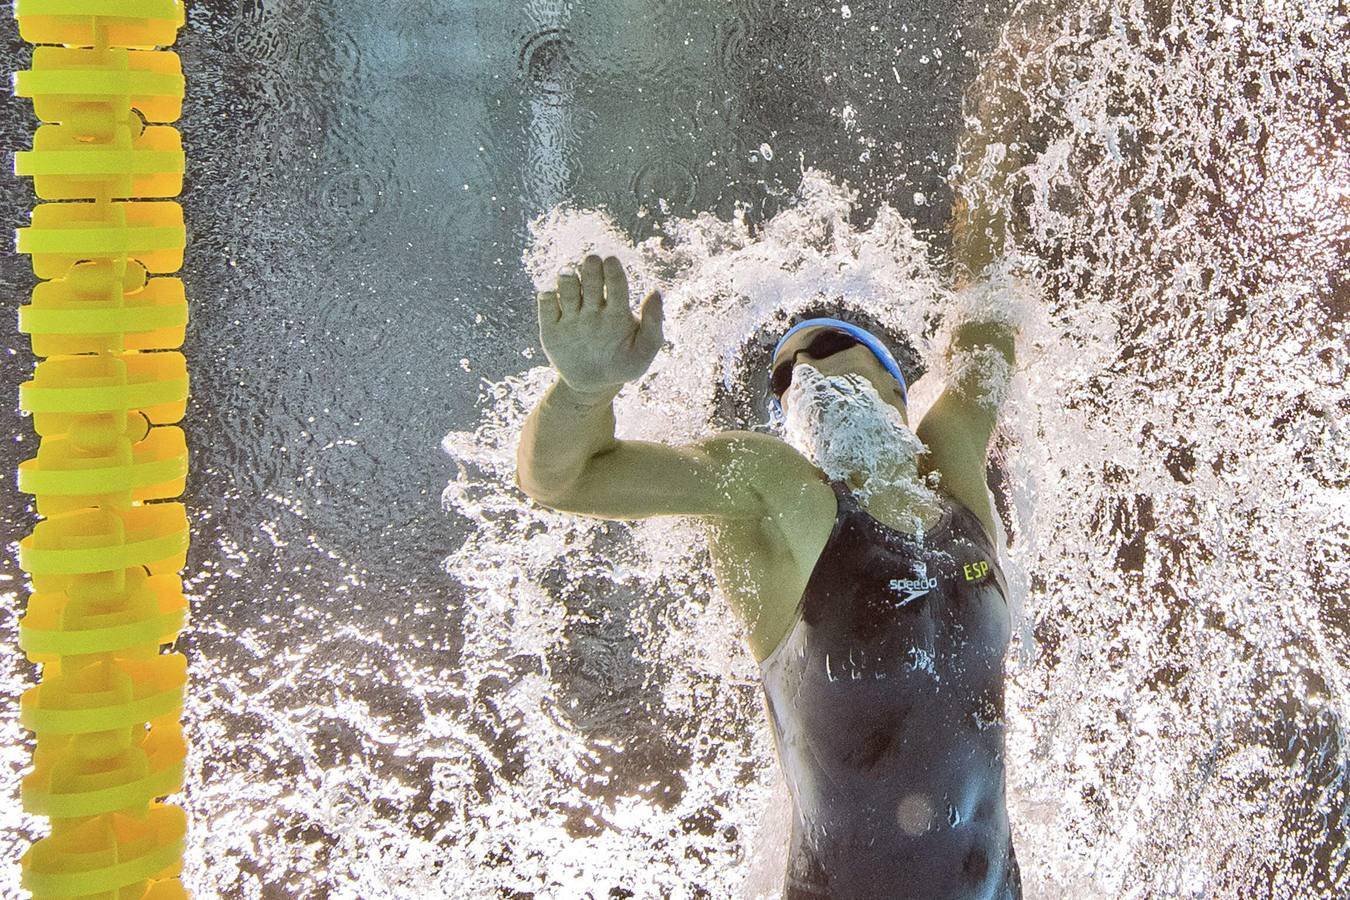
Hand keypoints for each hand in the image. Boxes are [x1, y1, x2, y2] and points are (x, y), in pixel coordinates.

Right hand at [537, 254, 663, 394]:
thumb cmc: (623, 365)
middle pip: (591, 281)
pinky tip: (550, 294)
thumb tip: (655, 291)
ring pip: (568, 289)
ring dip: (567, 280)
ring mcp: (572, 315)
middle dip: (590, 270)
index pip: (616, 284)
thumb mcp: (644, 351)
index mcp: (617, 308)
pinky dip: (546, 297)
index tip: (611, 261)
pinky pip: (547, 307)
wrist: (594, 386)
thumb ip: (653, 323)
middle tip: (591, 260)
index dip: (613, 272)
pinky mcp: (551, 326)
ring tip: (567, 275)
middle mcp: (594, 306)